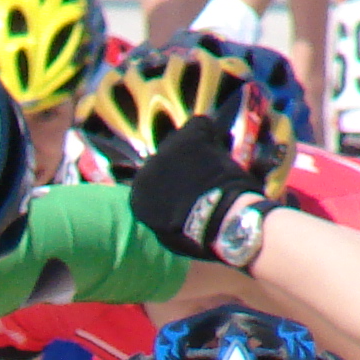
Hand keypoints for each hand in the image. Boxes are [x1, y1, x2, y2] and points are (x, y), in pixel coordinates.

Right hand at [125, 102, 274, 260]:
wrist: (217, 220)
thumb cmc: (197, 235)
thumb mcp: (170, 234)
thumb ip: (164, 216)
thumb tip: (169, 212)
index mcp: (139, 196)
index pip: (151, 181)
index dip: (171, 183)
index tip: (187, 188)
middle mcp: (147, 170)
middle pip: (165, 159)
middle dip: (182, 164)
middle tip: (204, 174)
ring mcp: (167, 152)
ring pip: (181, 141)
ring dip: (197, 149)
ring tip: (215, 159)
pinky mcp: (188, 139)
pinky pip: (199, 124)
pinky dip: (209, 131)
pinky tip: (219, 141)